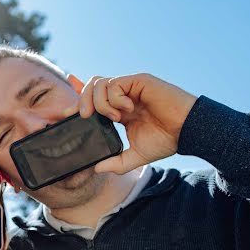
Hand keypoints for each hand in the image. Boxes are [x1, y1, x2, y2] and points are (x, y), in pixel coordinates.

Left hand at [67, 73, 197, 173]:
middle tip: (84, 117)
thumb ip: (117, 162)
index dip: (76, 100)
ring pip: (100, 83)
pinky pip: (116, 83)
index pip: (93, 98)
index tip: (62, 113)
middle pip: (91, 87)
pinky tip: (126, 110)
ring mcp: (131, 87)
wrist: (187, 131)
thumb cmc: (167, 140)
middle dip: (81, 100)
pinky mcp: (139, 81)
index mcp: (120, 109)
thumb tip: (97, 168)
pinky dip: (114, 98)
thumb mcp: (136, 156)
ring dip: (100, 102)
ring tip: (114, 117)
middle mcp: (124, 96)